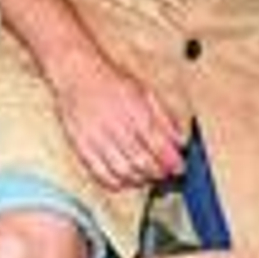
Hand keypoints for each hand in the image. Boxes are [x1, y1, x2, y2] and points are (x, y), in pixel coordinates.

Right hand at [49, 52, 185, 191]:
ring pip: (122, 170)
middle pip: (142, 160)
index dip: (171, 160)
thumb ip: (165, 117)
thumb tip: (180, 139)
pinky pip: (98, 172)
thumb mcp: (146, 93)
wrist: (78, 75)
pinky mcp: (81, 146)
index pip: (158, 144)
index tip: (179, 167)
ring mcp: (97, 138)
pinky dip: (114, 182)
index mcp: (135, 111)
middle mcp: (117, 126)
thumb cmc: (112, 82)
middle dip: (158, 172)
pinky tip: (124, 181)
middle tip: (166, 174)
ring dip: (139, 179)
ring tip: (148, 178)